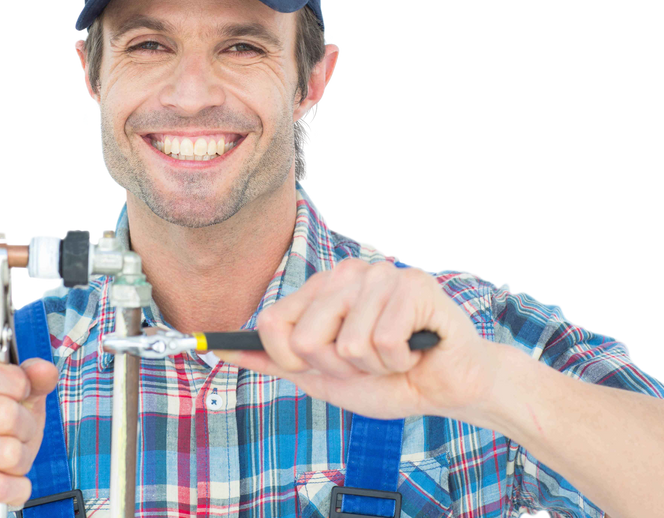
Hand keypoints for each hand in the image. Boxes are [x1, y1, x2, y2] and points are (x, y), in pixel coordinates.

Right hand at [0, 356, 58, 517]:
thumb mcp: (18, 401)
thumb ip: (34, 380)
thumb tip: (46, 370)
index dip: (14, 382)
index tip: (23, 391)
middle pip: (5, 413)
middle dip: (27, 428)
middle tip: (18, 434)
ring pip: (8, 452)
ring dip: (22, 460)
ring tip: (8, 461)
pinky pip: (0, 486)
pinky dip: (18, 488)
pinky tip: (7, 484)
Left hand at [212, 259, 500, 420]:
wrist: (447, 388)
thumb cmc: (387, 379)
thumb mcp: (319, 376)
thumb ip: (272, 360)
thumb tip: (216, 349)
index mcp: (322, 288)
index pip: (271, 321)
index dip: (289, 358)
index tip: (320, 365)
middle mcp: (348, 275)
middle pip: (305, 338)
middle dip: (336, 368)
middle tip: (367, 363)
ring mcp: (381, 276)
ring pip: (347, 344)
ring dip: (373, 368)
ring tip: (394, 357)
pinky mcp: (414, 286)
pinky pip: (383, 343)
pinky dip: (399, 363)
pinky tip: (414, 351)